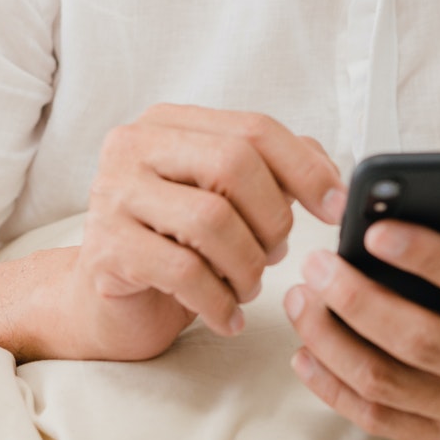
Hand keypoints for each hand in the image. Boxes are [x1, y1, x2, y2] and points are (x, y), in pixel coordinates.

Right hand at [51, 104, 343, 361]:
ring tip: (247, 288)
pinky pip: (185, 271)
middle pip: (233, 163)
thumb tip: (330, 174)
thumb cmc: (174, 247)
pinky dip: (220, 301)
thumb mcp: (225, 201)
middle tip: (275, 254)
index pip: (252, 128)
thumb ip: (271, 173)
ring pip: (211, 219)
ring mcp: (113, 194)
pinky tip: (227, 316)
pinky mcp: (105, 248)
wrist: (108, 304)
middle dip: (272, 219)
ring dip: (247, 266)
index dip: (304, 168)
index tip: (334, 207)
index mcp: (168, 124)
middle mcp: (133, 146)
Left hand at [283, 203, 439, 439]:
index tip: (376, 227)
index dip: (426, 256)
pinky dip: (335, 391)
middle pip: (418, 341)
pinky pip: (382, 421)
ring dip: (332, 341)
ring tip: (301, 297)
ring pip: (388, 385)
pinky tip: (306, 353)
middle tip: (317, 261)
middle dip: (356, 299)